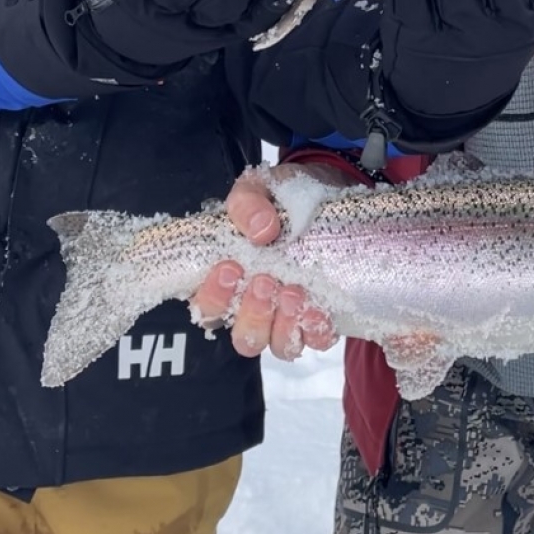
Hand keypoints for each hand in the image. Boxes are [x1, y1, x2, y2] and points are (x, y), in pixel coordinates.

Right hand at [190, 164, 341, 359]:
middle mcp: (254, 306)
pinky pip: (316, 339)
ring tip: (294, 292)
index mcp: (227, 280)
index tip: (229, 268)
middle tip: (265, 281)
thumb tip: (260, 229)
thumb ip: (247, 203)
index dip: (214, 296)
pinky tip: (318, 308)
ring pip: (279, 346)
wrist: (326, 192)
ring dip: (284, 325)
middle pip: (244, 338)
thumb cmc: (281, 198)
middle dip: (253, 313)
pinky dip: (316, 329)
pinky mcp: (319, 318)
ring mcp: (287, 317)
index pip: (207, 307)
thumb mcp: (258, 187)